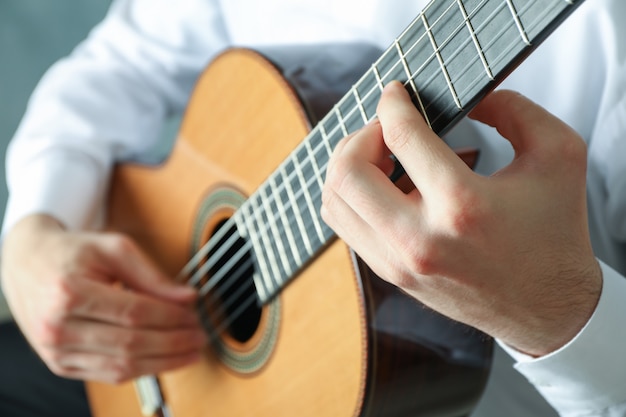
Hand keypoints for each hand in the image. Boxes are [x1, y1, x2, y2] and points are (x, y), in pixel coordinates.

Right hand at [1, 214, 205, 382]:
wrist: (27, 263)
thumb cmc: (71, 253)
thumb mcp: (113, 249)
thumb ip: (152, 275)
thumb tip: (188, 297)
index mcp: (69, 292)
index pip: (133, 313)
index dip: (171, 318)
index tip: (195, 316)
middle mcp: (57, 327)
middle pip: (130, 344)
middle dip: (173, 343)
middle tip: (200, 337)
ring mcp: (56, 351)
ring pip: (121, 367)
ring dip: (163, 363)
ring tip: (190, 353)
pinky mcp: (60, 365)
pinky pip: (108, 375)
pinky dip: (141, 370)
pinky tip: (164, 360)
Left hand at [321, 81, 601, 356]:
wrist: (548, 310)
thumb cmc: (556, 232)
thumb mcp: (558, 155)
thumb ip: (514, 109)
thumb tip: (470, 95)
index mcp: (462, 205)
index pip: (401, 137)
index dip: (392, 103)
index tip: (395, 92)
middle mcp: (420, 239)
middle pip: (347, 172)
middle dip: (359, 136)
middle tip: (384, 130)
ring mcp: (398, 262)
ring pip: (334, 201)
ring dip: (349, 166)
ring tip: (383, 156)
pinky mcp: (391, 274)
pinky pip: (346, 225)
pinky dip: (354, 195)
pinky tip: (388, 186)